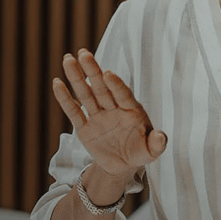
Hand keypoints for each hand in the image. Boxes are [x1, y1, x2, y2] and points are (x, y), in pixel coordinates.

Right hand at [52, 49, 166, 178]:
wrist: (123, 165)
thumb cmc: (140, 152)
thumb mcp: (151, 151)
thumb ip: (157, 144)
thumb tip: (162, 137)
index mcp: (132, 110)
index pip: (123, 95)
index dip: (116, 85)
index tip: (108, 74)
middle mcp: (114, 109)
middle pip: (101, 88)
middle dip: (93, 71)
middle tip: (84, 53)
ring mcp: (98, 116)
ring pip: (86, 95)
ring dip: (77, 78)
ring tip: (67, 59)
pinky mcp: (85, 128)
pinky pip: (74, 112)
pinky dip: (65, 99)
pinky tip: (57, 83)